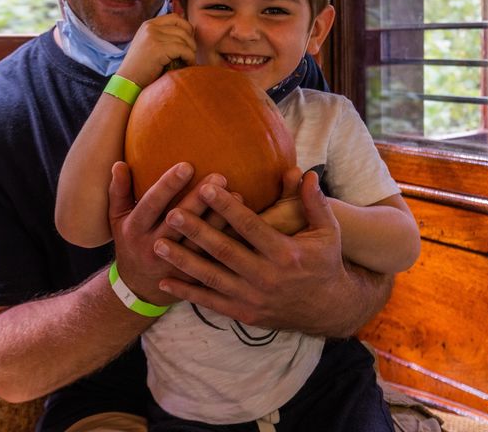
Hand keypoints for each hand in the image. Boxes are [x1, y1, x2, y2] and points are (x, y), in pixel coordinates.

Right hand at [108, 160, 225, 305]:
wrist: (139, 288)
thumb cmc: (130, 242)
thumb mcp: (117, 219)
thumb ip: (119, 191)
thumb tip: (119, 163)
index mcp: (135, 229)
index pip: (151, 204)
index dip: (168, 186)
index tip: (187, 165)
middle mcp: (154, 247)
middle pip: (179, 223)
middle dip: (199, 200)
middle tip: (219, 177)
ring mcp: (175, 264)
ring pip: (200, 241)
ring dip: (219, 219)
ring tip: (237, 195)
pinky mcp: (193, 276)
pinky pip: (213, 258)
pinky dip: (229, 240)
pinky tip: (244, 223)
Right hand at [116, 13, 194, 86]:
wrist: (128, 81)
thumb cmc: (141, 67)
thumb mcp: (148, 44)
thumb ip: (162, 35)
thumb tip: (188, 31)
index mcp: (148, 25)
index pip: (175, 18)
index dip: (186, 28)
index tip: (189, 41)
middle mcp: (150, 28)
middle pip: (182, 28)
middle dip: (191, 41)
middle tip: (191, 52)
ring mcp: (153, 37)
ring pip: (184, 39)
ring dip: (191, 51)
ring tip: (189, 60)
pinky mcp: (158, 49)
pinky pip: (183, 49)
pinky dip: (189, 57)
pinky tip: (188, 64)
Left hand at [152, 170, 363, 334]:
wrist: (328, 310)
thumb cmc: (325, 263)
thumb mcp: (328, 232)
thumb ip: (315, 203)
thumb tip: (307, 173)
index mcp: (286, 253)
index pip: (250, 226)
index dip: (227, 207)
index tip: (205, 188)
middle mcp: (267, 277)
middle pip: (224, 251)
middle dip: (196, 232)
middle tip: (171, 213)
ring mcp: (253, 298)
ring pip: (212, 277)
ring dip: (183, 260)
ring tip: (158, 243)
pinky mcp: (244, 314)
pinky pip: (210, 302)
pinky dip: (187, 293)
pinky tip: (165, 280)